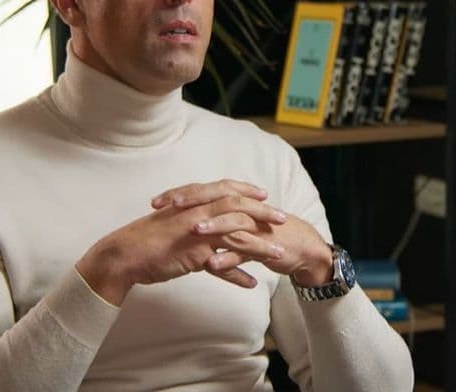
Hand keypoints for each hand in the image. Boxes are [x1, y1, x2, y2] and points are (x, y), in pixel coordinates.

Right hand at [76, 180, 287, 305]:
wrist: (124, 254)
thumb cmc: (146, 238)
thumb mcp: (172, 221)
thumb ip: (190, 218)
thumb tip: (202, 220)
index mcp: (192, 202)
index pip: (225, 189)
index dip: (246, 190)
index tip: (264, 195)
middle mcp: (197, 213)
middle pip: (238, 208)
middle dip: (263, 213)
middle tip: (283, 218)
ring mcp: (197, 233)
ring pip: (237, 237)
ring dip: (260, 246)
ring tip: (278, 254)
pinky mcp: (194, 255)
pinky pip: (222, 266)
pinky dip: (237, 275)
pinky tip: (251, 284)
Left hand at [154, 186, 334, 287]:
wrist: (300, 249)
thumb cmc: (263, 236)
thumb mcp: (234, 224)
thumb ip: (213, 218)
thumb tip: (183, 218)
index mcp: (234, 202)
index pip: (204, 191)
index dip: (180, 194)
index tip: (155, 202)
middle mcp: (244, 210)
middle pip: (217, 199)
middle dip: (193, 201)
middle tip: (169, 206)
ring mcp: (256, 228)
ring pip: (232, 224)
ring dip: (213, 227)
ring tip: (192, 230)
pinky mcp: (265, 248)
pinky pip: (245, 253)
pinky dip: (228, 259)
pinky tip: (212, 265)